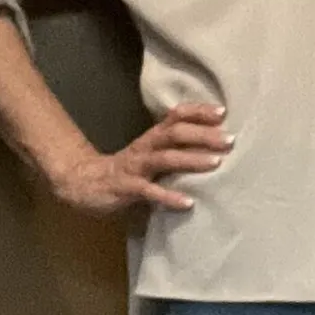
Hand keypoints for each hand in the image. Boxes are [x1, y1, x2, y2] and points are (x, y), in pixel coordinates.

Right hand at [52, 101, 231, 215]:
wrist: (85, 183)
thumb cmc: (128, 169)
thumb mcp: (151, 153)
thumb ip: (174, 148)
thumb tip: (212, 144)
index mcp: (152, 137)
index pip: (176, 116)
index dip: (198, 112)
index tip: (223, 113)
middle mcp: (145, 147)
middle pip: (175, 134)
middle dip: (203, 136)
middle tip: (230, 140)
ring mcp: (135, 167)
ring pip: (165, 158)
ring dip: (191, 159)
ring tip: (216, 163)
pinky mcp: (126, 188)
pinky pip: (149, 191)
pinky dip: (169, 196)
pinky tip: (188, 202)